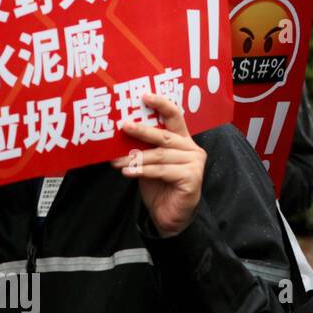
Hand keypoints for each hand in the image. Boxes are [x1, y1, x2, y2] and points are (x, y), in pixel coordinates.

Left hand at [110, 94, 205, 238]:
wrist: (170, 217)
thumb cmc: (159, 188)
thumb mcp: (148, 163)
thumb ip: (142, 149)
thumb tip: (119, 133)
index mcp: (182, 141)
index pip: (175, 117)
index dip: (161, 104)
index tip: (144, 95)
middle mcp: (192, 149)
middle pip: (165, 135)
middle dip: (142, 130)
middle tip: (123, 126)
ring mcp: (195, 163)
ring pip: (160, 155)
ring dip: (135, 158)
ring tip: (116, 161)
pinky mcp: (193, 178)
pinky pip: (163, 170)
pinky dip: (143, 171)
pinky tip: (128, 173)